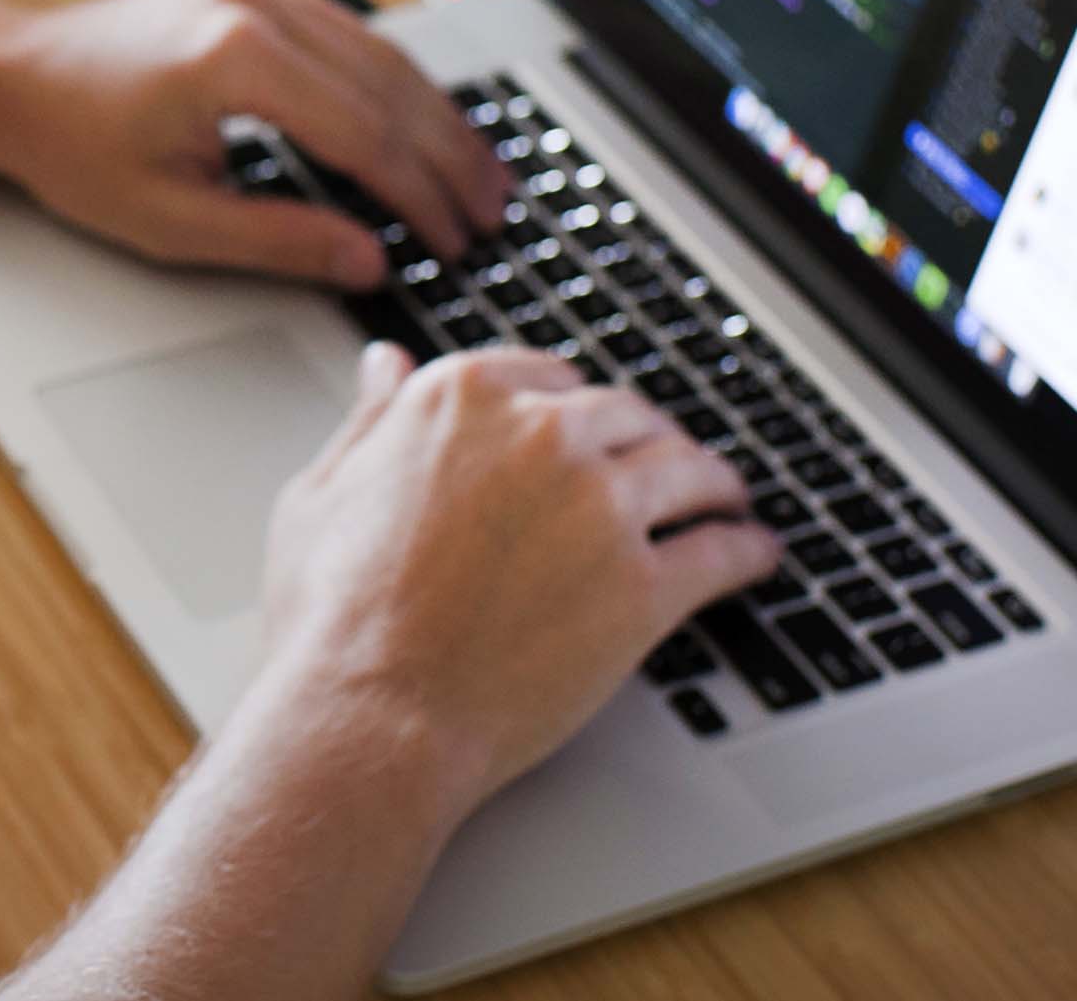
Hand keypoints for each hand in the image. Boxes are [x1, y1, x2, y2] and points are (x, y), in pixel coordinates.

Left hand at [0, 0, 508, 287]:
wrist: (14, 76)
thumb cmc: (71, 145)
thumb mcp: (169, 219)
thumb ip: (277, 241)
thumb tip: (367, 260)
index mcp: (234, 60)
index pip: (362, 133)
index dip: (417, 195)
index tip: (451, 241)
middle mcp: (255, 7)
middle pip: (388, 86)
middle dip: (447, 157)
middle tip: (492, 213)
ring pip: (381, 54)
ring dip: (436, 118)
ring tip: (479, 176)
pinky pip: (350, 37)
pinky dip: (397, 86)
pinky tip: (426, 124)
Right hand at [253, 341, 779, 809]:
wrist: (371, 713)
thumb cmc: (333, 617)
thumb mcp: (322, 492)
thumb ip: (370, 420)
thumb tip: (385, 364)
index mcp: (461, 399)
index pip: (550, 379)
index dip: (576, 407)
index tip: (592, 430)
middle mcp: (540, 435)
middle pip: (629, 418)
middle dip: (652, 440)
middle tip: (666, 467)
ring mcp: (601, 507)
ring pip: (689, 471)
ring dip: (716, 485)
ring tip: (727, 502)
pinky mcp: (645, 585)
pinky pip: (721, 551)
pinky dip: (747, 551)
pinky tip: (754, 556)